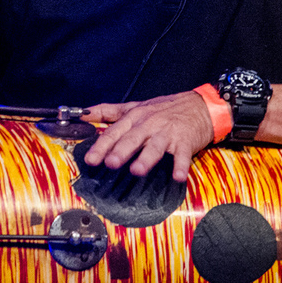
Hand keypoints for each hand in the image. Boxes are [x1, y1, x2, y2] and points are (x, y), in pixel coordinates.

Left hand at [83, 91, 213, 181]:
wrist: (199, 105)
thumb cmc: (164, 108)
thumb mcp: (135, 106)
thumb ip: (108, 111)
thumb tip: (83, 114)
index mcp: (135, 117)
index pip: (114, 132)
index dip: (101, 146)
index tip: (90, 159)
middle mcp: (149, 124)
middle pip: (132, 138)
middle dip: (121, 151)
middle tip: (110, 163)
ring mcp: (168, 133)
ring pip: (155, 146)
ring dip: (146, 158)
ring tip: (137, 170)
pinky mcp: (185, 141)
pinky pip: (182, 155)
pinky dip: (180, 166)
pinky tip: (177, 177)